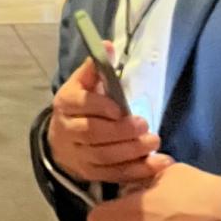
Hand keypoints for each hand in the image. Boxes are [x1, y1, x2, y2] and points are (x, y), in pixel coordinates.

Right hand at [49, 53, 170, 184]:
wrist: (62, 140)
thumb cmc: (80, 107)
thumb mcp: (83, 84)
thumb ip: (96, 68)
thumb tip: (107, 45)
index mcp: (65, 104)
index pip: (80, 105)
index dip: (100, 107)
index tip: (121, 109)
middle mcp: (68, 130)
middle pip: (93, 133)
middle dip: (120, 131)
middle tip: (145, 125)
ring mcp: (79, 155)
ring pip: (105, 156)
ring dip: (132, 151)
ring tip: (154, 142)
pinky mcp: (92, 174)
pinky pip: (115, 175)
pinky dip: (138, 171)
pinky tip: (158, 164)